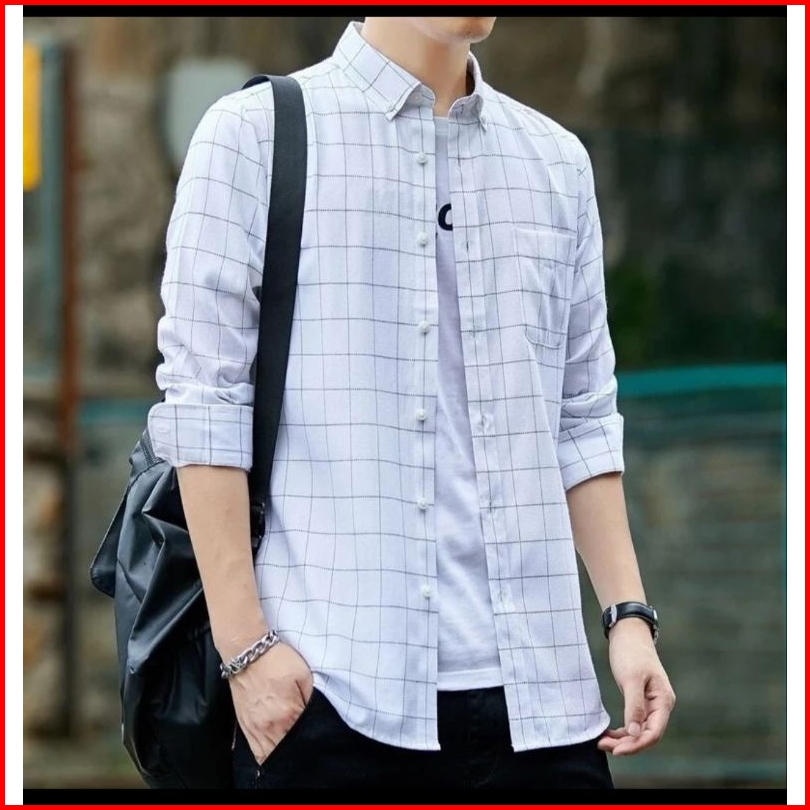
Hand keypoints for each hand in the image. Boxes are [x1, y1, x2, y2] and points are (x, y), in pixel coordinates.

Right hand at [227, 641, 313, 764]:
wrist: (248, 652)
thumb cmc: (277, 661)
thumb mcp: (304, 675)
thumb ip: (312, 700)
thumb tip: (317, 718)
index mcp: (288, 714)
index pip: (304, 739)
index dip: (312, 741)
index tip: (318, 740)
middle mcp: (269, 726)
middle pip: (287, 752)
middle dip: (298, 751)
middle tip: (306, 747)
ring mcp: (255, 728)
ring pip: (270, 756)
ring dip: (282, 756)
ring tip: (292, 752)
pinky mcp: (244, 726)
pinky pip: (256, 751)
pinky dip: (266, 756)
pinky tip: (275, 752)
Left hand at [597, 618, 675, 755]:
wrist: (628, 632)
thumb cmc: (631, 652)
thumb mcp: (631, 678)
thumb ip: (635, 706)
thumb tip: (636, 734)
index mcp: (663, 700)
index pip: (654, 732)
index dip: (636, 745)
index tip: (616, 750)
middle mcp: (660, 705)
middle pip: (646, 735)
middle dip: (626, 744)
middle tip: (602, 746)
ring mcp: (651, 703)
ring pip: (639, 730)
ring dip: (622, 739)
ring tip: (601, 742)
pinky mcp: (640, 700)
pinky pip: (633, 722)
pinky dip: (622, 729)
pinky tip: (608, 733)